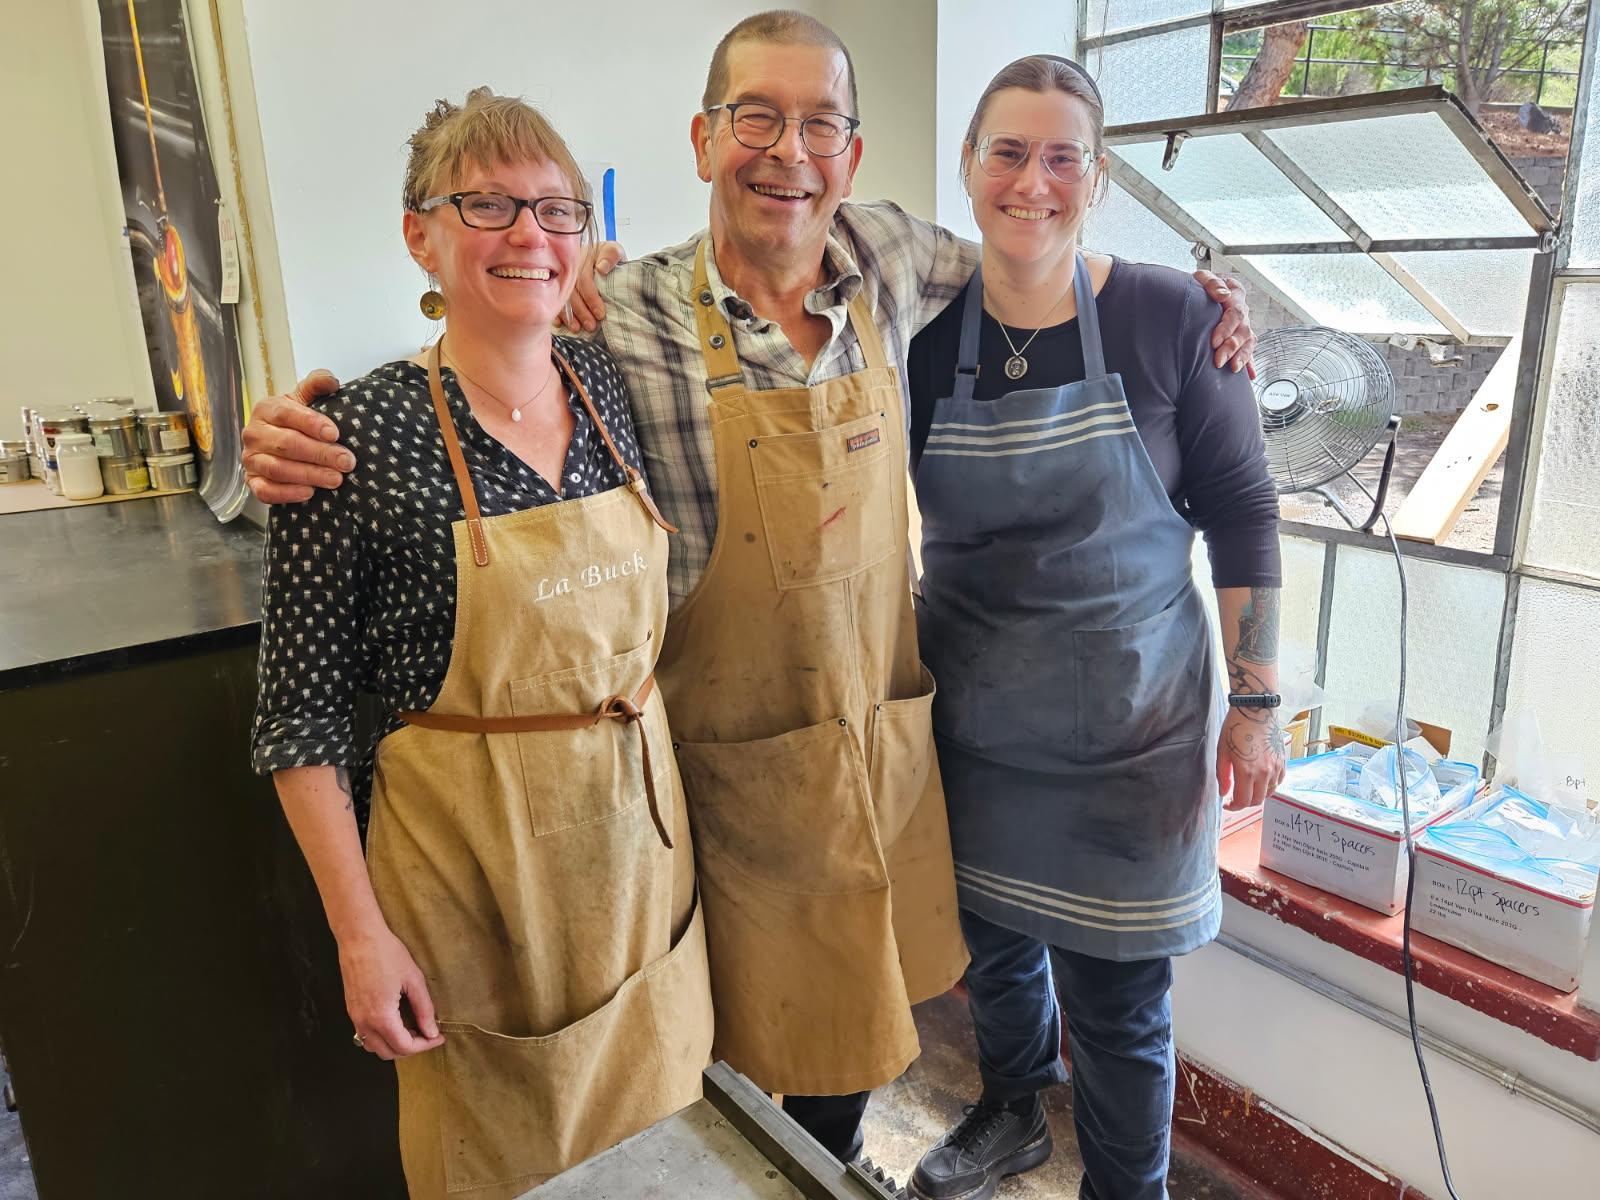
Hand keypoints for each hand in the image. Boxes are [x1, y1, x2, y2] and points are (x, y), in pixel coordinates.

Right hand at [241, 371, 349, 503]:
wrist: (279, 444)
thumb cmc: (297, 421)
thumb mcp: (306, 399)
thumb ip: (317, 384)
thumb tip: (331, 381)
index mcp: (266, 409)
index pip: (286, 413)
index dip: (311, 423)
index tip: (335, 433)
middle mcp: (254, 434)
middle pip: (286, 444)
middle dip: (319, 453)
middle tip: (346, 461)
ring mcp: (251, 459)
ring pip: (277, 469)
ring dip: (309, 475)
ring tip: (336, 479)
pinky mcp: (252, 481)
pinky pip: (265, 491)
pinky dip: (287, 493)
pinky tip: (310, 493)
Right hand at [340, 924, 444, 1060]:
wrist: (359, 937)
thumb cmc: (387, 954)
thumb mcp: (413, 980)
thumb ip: (424, 1009)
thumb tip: (431, 1031)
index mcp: (381, 1017)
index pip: (404, 1047)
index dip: (425, 1046)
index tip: (439, 1036)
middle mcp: (364, 1023)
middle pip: (388, 1053)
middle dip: (411, 1048)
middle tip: (428, 1033)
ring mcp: (354, 1017)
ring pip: (375, 1047)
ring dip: (394, 1045)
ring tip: (413, 1028)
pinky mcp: (351, 1010)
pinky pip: (366, 1035)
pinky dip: (382, 1037)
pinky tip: (396, 1021)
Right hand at [559, 241, 625, 332]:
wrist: (601, 258)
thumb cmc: (608, 258)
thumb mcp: (615, 252)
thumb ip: (611, 255)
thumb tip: (601, 268)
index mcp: (582, 257)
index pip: (584, 279)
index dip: (592, 298)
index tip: (600, 313)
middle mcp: (568, 267)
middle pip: (572, 292)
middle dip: (581, 311)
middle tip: (591, 326)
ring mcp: (560, 276)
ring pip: (562, 298)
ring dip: (568, 315)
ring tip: (577, 328)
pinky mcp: (555, 286)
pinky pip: (551, 300)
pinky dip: (556, 313)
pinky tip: (559, 323)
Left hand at [1192, 271, 1255, 377]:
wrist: (1193, 295)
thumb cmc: (1196, 287)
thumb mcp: (1200, 278)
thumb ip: (1211, 283)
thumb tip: (1223, 296)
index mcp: (1235, 294)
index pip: (1236, 312)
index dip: (1227, 328)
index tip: (1214, 341)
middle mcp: (1241, 311)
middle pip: (1243, 330)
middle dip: (1231, 347)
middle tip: (1218, 360)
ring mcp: (1243, 325)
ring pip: (1248, 342)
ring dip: (1242, 356)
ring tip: (1233, 369)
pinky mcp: (1240, 338)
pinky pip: (1248, 351)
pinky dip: (1249, 363)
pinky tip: (1251, 375)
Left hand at [1216, 704, 1285, 810]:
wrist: (1256, 711)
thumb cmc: (1236, 728)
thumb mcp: (1222, 751)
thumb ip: (1223, 775)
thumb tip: (1224, 793)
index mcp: (1246, 771)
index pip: (1243, 801)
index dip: (1234, 807)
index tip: (1227, 804)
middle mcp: (1264, 772)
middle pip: (1257, 801)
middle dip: (1245, 803)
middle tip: (1235, 797)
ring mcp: (1275, 768)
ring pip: (1268, 793)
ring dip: (1257, 795)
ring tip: (1247, 787)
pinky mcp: (1283, 762)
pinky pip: (1278, 782)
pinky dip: (1269, 785)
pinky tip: (1259, 778)